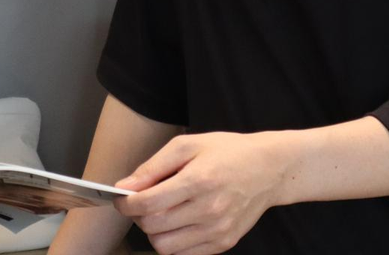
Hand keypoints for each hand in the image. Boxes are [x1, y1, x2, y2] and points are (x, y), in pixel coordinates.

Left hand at [114, 131, 285, 254]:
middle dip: (137, 216)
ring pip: (165, 247)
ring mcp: (217, 230)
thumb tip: (125, 186)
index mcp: (198, 181)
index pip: (147, 204)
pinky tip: (177, 223)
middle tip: (140, 203)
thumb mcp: (187, 145)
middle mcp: (209, 210)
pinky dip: (173, 242)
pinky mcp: (224, 243)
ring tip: (160, 213)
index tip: (121, 198)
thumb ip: (153, 167)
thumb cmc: (226, 152)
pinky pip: (184, 254)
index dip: (125, 203)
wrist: (268, 168)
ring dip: (154, 232)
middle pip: (152, 227)